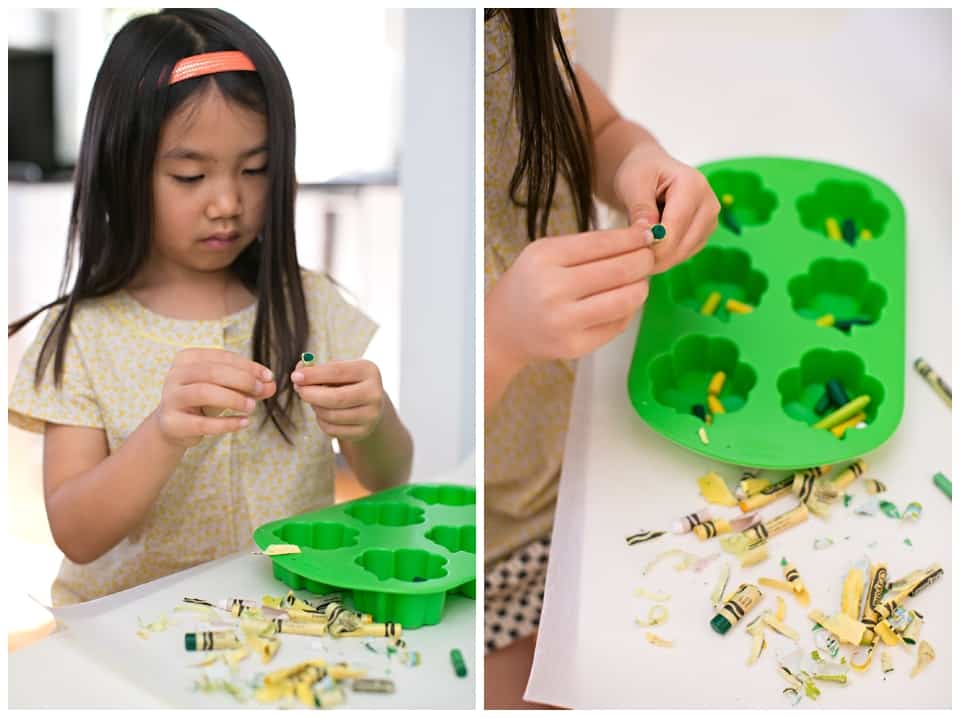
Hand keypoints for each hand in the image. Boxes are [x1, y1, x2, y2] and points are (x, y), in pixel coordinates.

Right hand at [155, 348, 276, 448]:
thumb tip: (271, 384)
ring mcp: (171, 398)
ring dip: (233, 398)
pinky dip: (226, 423)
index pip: (221, 357)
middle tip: (261, 390)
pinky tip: (244, 423)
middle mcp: (175, 375)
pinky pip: (202, 423)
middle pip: (212, 372)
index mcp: (187, 358)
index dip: (247, 365)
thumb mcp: (226, 388)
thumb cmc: (203, 400)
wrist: (175, 427)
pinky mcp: (172, 423)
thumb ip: (248, 385)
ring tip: (252, 406)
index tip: (268, 376)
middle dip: (242, 380)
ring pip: (204, 392)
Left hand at [292, 359, 384, 440]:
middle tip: (299, 389)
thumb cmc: (347, 382)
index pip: (338, 372)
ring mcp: (371, 415)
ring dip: (316, 407)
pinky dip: (321, 421)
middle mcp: (375, 393)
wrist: (368, 404)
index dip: (314, 375)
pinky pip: (332, 429)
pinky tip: (324, 413)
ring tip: (315, 400)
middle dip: (311, 394)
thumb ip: (317, 370)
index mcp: (369, 371)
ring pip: (331, 415)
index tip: (296, 377)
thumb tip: (298, 374)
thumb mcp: (337, 370)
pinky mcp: (363, 432)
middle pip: (336, 397)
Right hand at [486, 224, 654, 372]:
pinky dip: (628, 311)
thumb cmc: (529, 285)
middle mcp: (553, 290)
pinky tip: (621, 303)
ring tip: (639, 281)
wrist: (502, 330)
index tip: (648, 235)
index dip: (633, 238)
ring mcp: (565, 322)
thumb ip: (588, 245)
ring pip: (626, 300)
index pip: (603, 243)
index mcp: (545, 259)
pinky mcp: (575, 346)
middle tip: (648, 258)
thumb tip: (640, 237)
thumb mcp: (545, 254)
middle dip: (644, 260)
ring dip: (642, 287)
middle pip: (620, 270)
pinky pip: (618, 325)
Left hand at [612, 144, 720, 273]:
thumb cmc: (641, 172)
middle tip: (628, 257)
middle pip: (683, 244)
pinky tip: (648, 249)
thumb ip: (641, 208)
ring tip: (636, 250)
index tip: (631, 252)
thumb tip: (648, 234)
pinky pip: (684, 255)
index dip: (654, 246)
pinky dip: (665, 257)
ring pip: (684, 253)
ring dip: (659, 259)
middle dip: (655, 256)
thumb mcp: (633, 183)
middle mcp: (709, 204)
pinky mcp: (703, 234)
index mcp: (694, 186)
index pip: (676, 227)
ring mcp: (709, 221)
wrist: (650, 171)